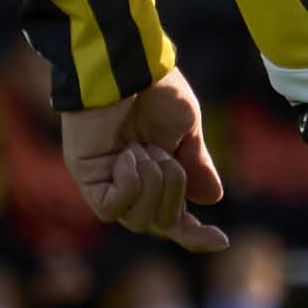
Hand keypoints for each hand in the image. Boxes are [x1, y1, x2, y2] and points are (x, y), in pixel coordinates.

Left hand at [59, 72, 229, 253]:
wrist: (129, 67)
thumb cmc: (157, 89)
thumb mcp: (187, 131)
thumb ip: (195, 166)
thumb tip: (212, 198)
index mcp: (157, 172)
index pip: (174, 218)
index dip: (194, 235)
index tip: (221, 240)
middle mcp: (131, 182)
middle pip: (158, 223)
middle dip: (172, 191)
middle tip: (166, 156)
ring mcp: (108, 181)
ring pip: (137, 221)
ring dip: (153, 184)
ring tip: (145, 150)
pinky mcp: (87, 177)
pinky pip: (111, 208)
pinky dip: (129, 185)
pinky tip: (128, 155)